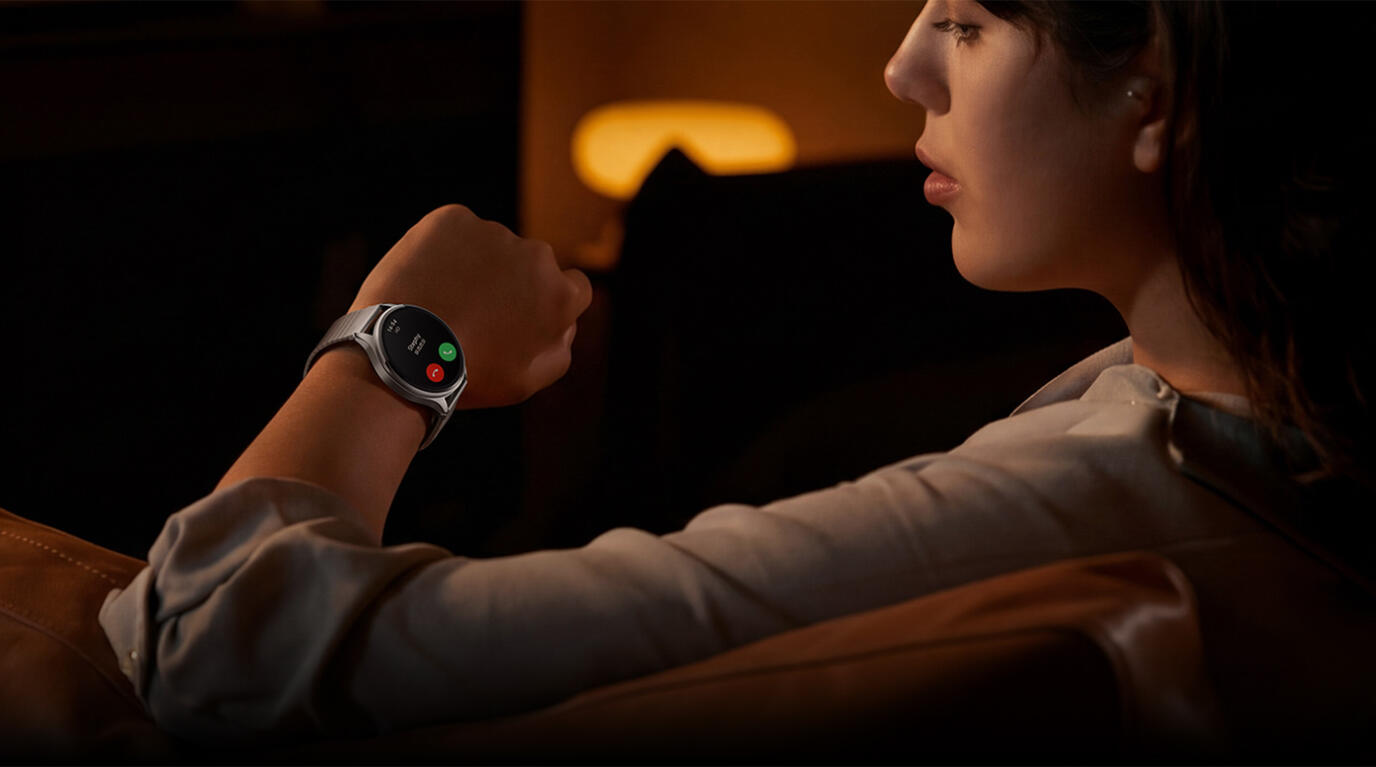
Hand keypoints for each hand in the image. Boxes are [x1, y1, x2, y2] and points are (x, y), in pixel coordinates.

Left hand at [351, 204, 592, 409]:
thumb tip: (566, 323)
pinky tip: (428, 282)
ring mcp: (493, 233)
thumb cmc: (467, 375)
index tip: (523, 314)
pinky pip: (455, 232)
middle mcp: (536, 255)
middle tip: (477, 314)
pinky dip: (443, 250)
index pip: (574, 285)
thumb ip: (560, 347)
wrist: (402, 352)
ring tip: (444, 302)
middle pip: (533, 264)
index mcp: (561, 295)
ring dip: (476, 266)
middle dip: (513, 283)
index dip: (548, 301)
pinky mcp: (453, 219)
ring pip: (491, 246)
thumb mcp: (527, 381)